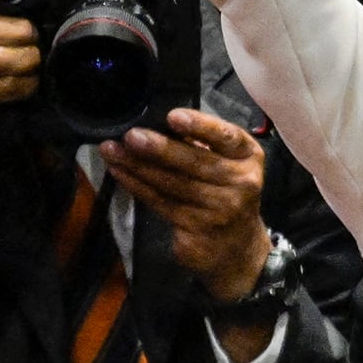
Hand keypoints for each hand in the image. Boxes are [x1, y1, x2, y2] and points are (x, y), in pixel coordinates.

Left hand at [100, 108, 270, 306]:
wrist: (237, 246)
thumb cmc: (227, 192)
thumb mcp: (227, 164)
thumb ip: (201, 144)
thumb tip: (156, 122)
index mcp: (249, 156)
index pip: (227, 137)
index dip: (200, 126)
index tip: (173, 116)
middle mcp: (242, 182)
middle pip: (196, 162)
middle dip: (160, 148)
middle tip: (131, 136)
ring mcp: (221, 208)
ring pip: (174, 183)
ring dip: (139, 166)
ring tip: (112, 150)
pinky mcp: (198, 227)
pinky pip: (161, 202)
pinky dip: (137, 186)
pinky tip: (119, 172)